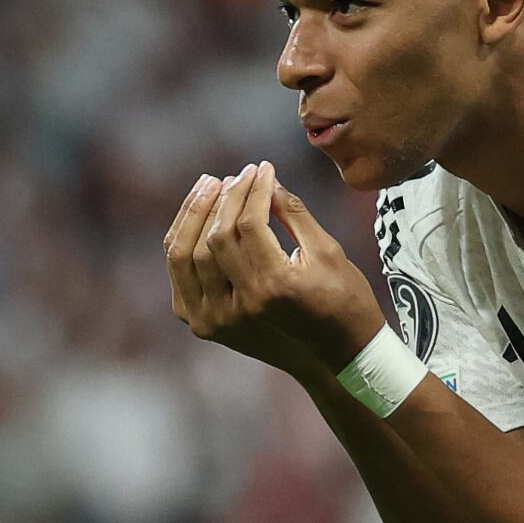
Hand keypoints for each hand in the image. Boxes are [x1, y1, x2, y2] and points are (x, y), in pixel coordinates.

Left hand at [164, 163, 386, 373]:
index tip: (263, 167)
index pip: (250, 223)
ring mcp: (217, 320)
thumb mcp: (328, 251)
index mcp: (276, 286)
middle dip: (226, 196)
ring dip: (194, 215)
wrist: (335, 354)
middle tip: (239, 174)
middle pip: (216, 236)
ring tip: (212, 186)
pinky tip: (196, 218)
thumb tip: (266, 178)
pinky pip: (180, 277)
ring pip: (186, 255)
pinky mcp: (204, 326)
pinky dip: (182, 244)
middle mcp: (242, 305)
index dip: (254, 188)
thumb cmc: (343, 298)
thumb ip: (294, 213)